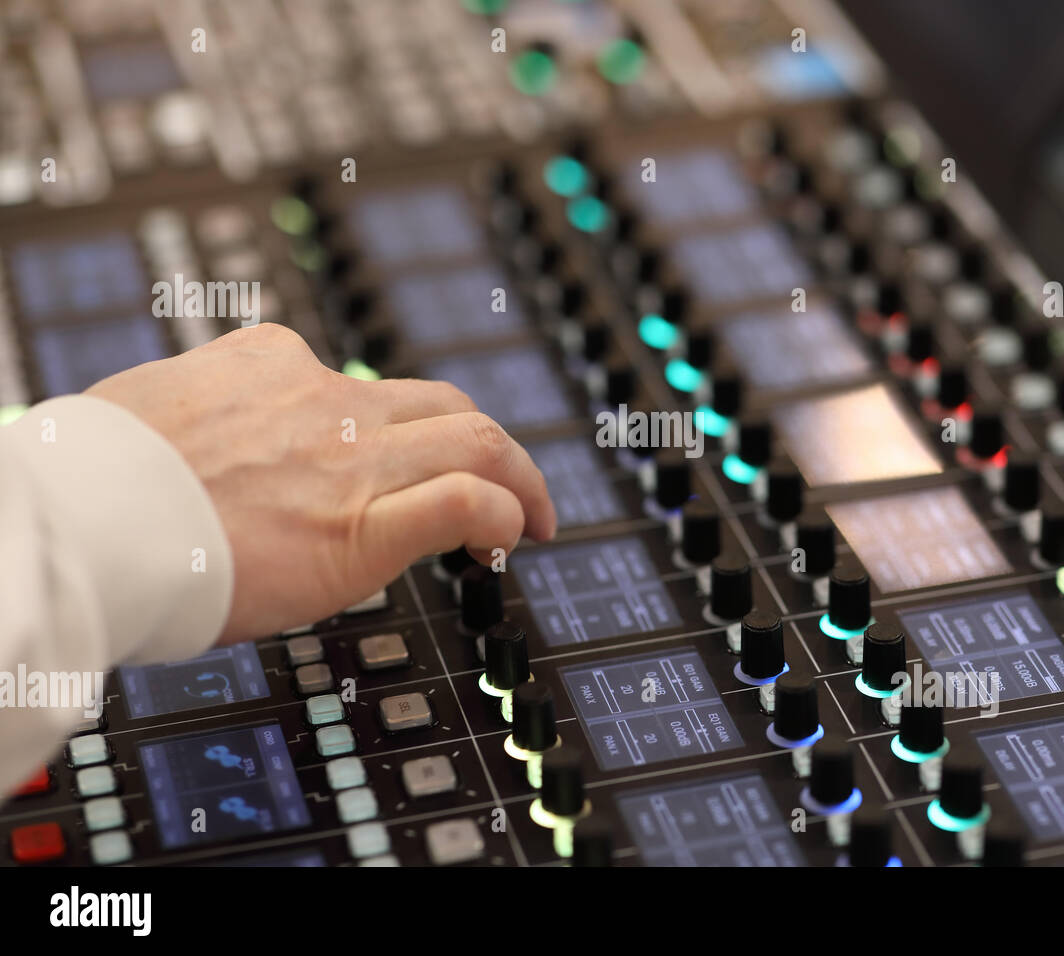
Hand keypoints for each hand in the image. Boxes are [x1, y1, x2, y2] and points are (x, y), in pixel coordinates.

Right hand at [87, 323, 556, 641]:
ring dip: (520, 476)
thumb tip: (208, 448)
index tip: (401, 464)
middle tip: (508, 483)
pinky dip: (504, 514)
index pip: (360, 387)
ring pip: (474, 437)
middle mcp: (320, 401)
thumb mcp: (150, 413)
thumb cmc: (92, 482)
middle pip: (440, 402)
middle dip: (487, 441)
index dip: (397, 429)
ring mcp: (349, 457)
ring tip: (534, 517)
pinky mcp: (365, 522)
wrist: (77, 523)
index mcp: (268, 367)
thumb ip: (205, 420)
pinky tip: (509, 539)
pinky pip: (467, 500)